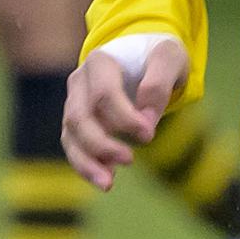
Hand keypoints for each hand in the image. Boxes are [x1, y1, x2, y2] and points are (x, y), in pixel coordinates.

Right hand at [64, 34, 185, 188]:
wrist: (141, 55)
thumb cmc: (155, 55)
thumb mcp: (168, 58)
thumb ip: (159, 83)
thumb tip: (147, 119)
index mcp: (100, 62)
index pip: (103, 94)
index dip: (124, 118)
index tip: (148, 135)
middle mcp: (80, 82)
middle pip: (79, 117)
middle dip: (101, 144)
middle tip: (130, 160)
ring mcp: (75, 103)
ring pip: (70, 136)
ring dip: (87, 162)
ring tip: (108, 184)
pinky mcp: (78, 123)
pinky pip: (74, 147)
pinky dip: (86, 165)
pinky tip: (106, 180)